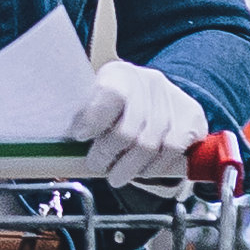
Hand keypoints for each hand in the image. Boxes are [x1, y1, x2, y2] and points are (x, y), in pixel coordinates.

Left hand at [67, 60, 207, 185]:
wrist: (150, 93)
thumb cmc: (111, 103)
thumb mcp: (89, 99)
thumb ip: (77, 117)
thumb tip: (55, 150)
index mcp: (117, 74)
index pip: (110, 95)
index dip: (93, 120)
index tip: (79, 137)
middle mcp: (149, 82)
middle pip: (129, 129)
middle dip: (108, 154)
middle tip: (97, 165)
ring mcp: (173, 99)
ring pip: (152, 144)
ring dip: (131, 167)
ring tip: (117, 175)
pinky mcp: (193, 116)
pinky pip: (175, 150)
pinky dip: (157, 166)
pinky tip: (144, 171)